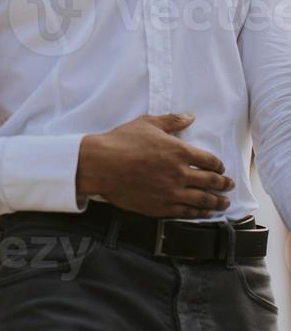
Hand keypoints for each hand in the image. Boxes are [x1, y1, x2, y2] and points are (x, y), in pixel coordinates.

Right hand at [77, 112, 234, 218]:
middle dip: (224, 184)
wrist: (102, 165)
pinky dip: (199, 213)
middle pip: (211, 182)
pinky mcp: (160, 207)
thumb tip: (191, 116)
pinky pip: (186, 213)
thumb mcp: (148, 123)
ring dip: (217, 202)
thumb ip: (172, 120)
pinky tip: (204, 213)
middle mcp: (180, 174)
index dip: (219, 165)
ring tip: (224, 203)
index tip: (221, 168)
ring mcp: (171, 193)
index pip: (209, 161)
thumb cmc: (123, 141)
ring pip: (202, 200)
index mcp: (180, 152)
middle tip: (229, 185)